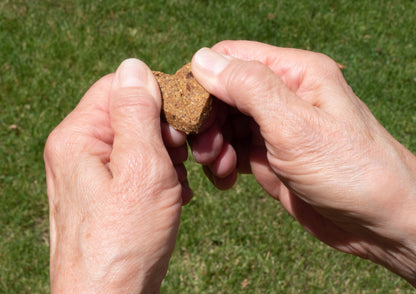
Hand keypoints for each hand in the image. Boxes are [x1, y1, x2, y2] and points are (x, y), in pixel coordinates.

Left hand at [44, 59, 190, 292]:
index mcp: (78, 136)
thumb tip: (134, 67)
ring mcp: (89, 173)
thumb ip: (137, 113)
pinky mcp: (103, 193)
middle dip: (164, 132)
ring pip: (137, 141)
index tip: (182, 124)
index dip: (157, 97)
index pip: (120, 85)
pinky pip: (135, 166)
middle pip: (129, 113)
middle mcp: (77, 150)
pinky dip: (159, 175)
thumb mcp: (141, 168)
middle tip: (182, 159)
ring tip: (176, 183)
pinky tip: (171, 195)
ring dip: (166, 156)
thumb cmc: (126, 240)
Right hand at [189, 40, 415, 284]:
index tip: (186, 112)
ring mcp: (273, 128)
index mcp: (293, 73)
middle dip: (205, 119)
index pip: (230, 58)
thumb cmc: (350, 170)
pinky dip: (220, 163)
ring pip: (223, 123)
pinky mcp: (269, 157)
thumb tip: (202, 59)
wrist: (379, 223)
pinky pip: (231, 150)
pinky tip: (224, 179)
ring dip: (211, 144)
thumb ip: (248, 88)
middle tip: (202, 148)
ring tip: (217, 167)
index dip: (202, 80)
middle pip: (222, 93)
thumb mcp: (295, 125)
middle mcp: (282, 96)